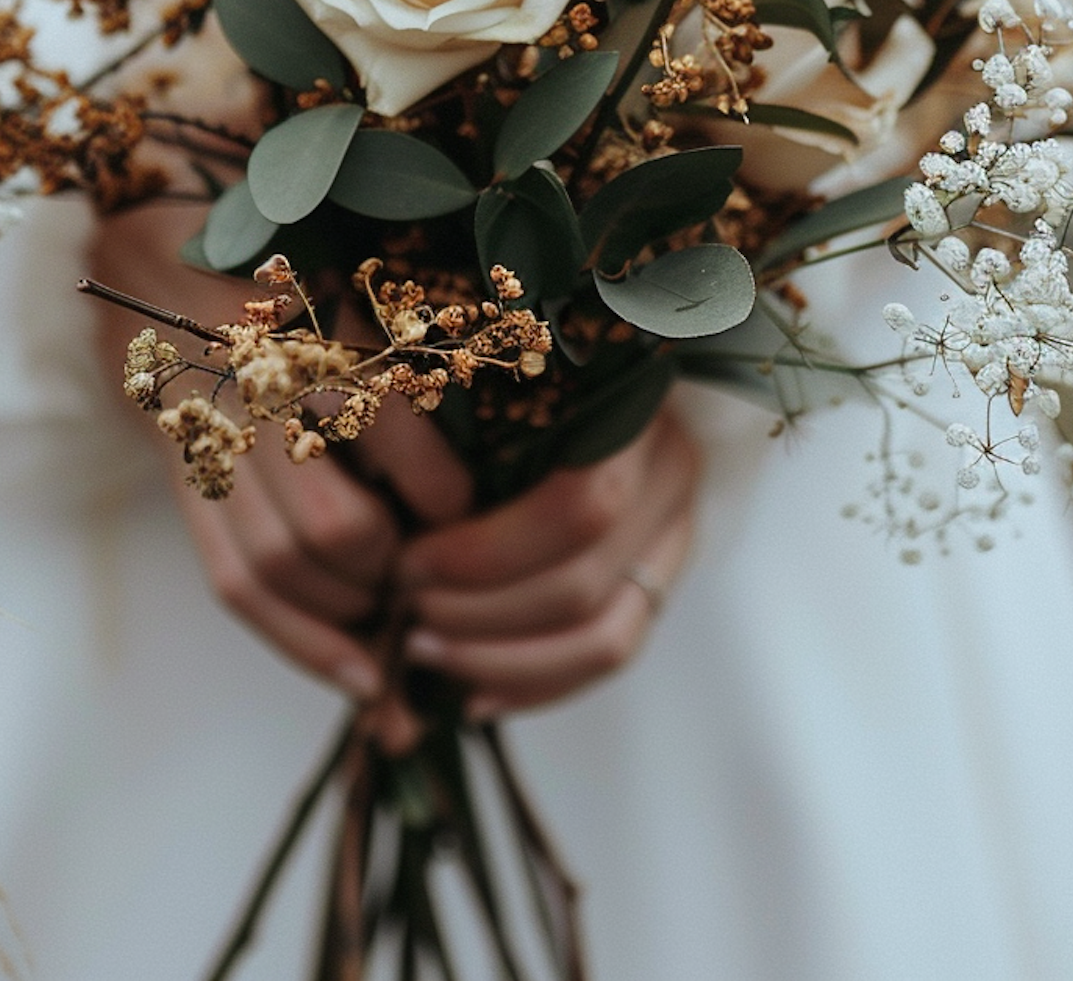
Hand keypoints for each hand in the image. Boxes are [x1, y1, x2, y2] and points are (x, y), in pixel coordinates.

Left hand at [396, 405, 700, 720]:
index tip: (407, 565)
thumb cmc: (512, 385)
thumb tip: (396, 535)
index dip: (484, 554)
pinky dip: (537, 684)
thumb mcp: (492, 389)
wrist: (596, 380)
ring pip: (604, 637)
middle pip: (582, 584)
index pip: (576, 511)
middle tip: (406, 616)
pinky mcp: (662, 577)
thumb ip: (461, 442)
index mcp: (632, 416)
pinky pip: (613, 653)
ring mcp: (675, 530)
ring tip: (426, 653)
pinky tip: (473, 692)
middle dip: (479, 615)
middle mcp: (669, 473)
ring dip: (502, 662)